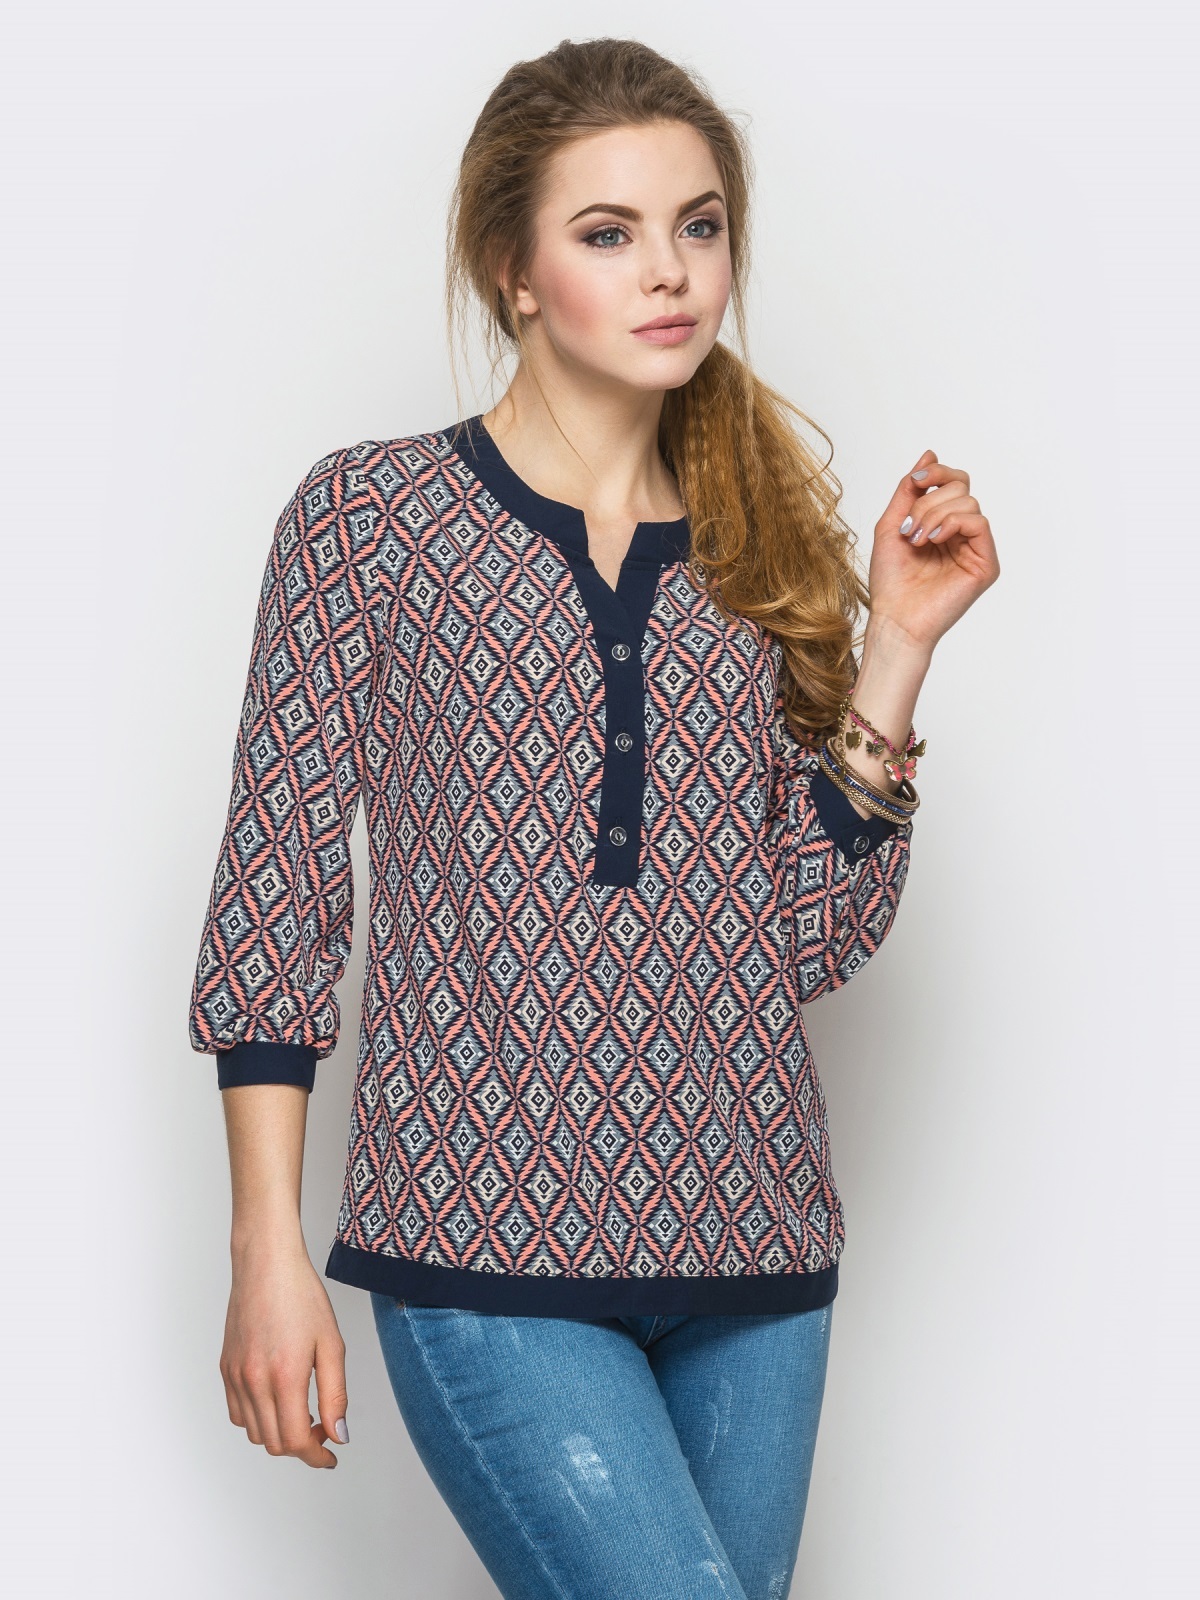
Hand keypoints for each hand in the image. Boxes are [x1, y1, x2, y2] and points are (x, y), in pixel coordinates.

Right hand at [220, 1245, 348, 1469]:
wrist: (266, 1265)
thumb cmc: (301, 1296)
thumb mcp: (331, 1344)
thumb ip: (336, 1395)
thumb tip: (339, 1434)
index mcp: (284, 1377)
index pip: (297, 1441)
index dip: (317, 1455)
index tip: (331, 1455)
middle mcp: (254, 1381)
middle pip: (275, 1443)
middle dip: (302, 1446)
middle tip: (323, 1428)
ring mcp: (236, 1377)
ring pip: (255, 1433)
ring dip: (279, 1434)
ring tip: (302, 1411)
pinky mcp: (225, 1369)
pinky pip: (238, 1413)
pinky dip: (257, 1419)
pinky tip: (277, 1400)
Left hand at [865, 452, 1000, 653]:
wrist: (894, 617)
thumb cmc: (891, 580)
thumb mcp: (892, 523)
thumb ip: (909, 490)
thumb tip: (930, 453)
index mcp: (943, 524)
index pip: (953, 482)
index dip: (936, 472)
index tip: (914, 480)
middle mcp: (962, 534)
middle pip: (961, 486)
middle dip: (929, 499)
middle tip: (909, 527)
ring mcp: (975, 548)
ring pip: (968, 502)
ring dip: (935, 514)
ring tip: (917, 540)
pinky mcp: (985, 564)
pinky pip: (979, 522)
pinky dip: (953, 523)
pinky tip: (933, 540)